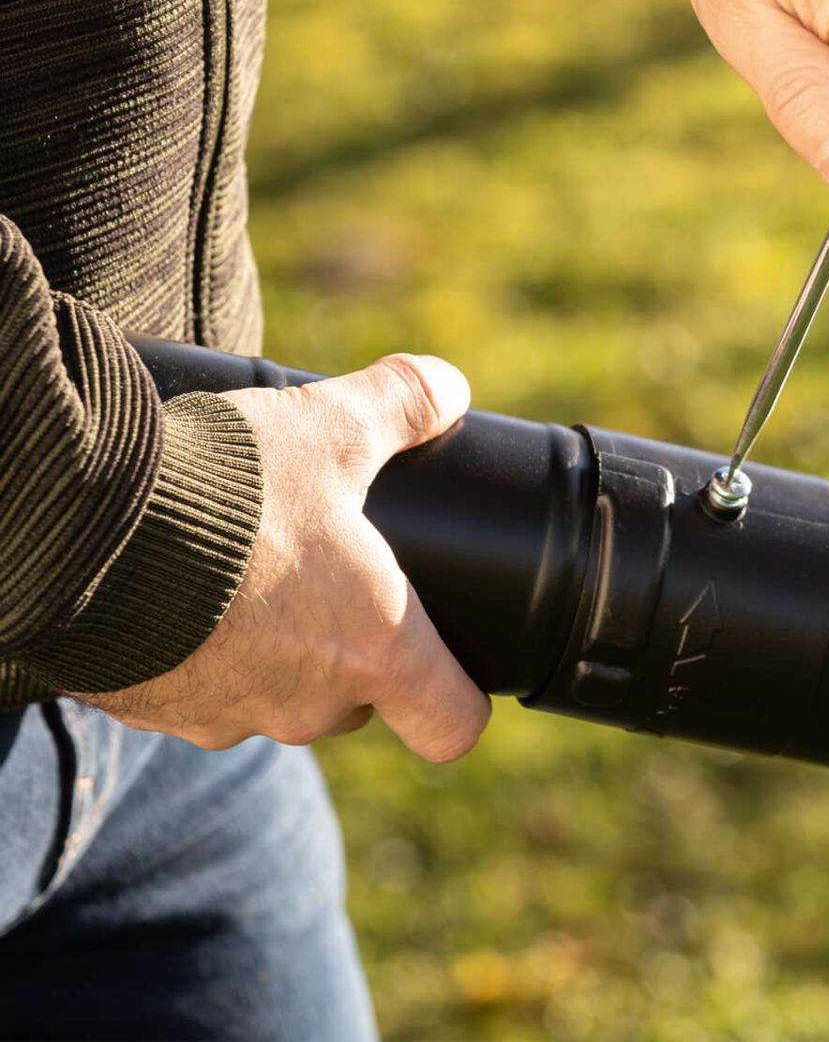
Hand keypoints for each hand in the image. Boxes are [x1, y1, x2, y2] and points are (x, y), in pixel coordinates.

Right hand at [84, 354, 490, 759]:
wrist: (85, 525)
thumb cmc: (231, 487)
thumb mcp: (332, 427)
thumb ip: (403, 403)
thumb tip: (451, 385)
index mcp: (376, 650)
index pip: (450, 726)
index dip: (459, 698)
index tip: (448, 661)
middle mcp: (309, 703)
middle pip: (360, 700)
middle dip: (355, 649)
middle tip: (334, 578)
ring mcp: (229, 716)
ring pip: (280, 698)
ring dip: (278, 651)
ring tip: (253, 572)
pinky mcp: (158, 712)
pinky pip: (203, 693)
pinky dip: (206, 654)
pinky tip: (188, 594)